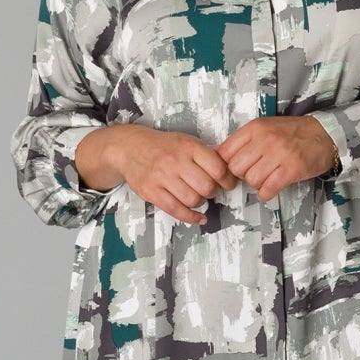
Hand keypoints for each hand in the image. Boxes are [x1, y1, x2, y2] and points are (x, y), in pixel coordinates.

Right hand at [75, 122, 239, 225]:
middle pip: (207, 187)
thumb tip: (230, 165)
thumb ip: (207, 154)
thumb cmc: (162, 146)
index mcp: (188, 146)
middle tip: (210, 190)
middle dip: (213, 192)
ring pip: (194, 200)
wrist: (129, 148)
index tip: (228, 184)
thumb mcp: (186, 141)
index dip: (228, 180)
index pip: (219, 168)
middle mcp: (175, 160)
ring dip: (201, 203)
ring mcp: (162, 177)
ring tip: (197, 196)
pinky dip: (192, 218)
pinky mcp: (151, 191)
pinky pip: (177, 211)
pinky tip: (199, 218)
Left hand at [216, 115, 337, 201]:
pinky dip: (266, 194)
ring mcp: (279, 154)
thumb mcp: (264, 128)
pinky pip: (268, 189)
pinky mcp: (292, 169)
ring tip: (265, 179)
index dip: (227, 165)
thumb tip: (215, 152)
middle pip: (236, 168)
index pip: (225, 152)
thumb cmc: (292, 133)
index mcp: (255, 128)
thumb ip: (242, 140)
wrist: (324, 134)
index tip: (237, 168)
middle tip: (254, 173)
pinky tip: (270, 189)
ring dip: (256, 185)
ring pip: (251, 180)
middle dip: (242, 176)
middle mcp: (265, 139)